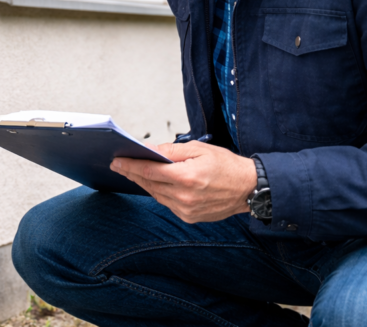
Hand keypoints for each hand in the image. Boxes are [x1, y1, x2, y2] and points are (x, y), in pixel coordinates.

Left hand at [110, 142, 256, 223]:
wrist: (249, 189)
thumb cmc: (227, 166)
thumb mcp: (199, 149)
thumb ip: (171, 151)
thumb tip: (148, 150)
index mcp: (187, 177)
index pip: (149, 171)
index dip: (130, 165)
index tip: (116, 161)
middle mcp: (185, 197)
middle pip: (149, 184)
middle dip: (133, 173)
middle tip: (119, 164)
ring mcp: (187, 210)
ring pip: (156, 195)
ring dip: (144, 183)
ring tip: (133, 172)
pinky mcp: (190, 217)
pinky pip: (167, 203)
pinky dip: (159, 192)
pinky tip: (154, 183)